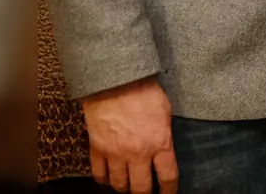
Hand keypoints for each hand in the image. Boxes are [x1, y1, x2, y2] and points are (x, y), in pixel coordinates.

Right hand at [80, 76, 176, 193]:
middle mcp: (138, 153)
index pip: (167, 177)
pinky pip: (99, 174)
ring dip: (124, 187)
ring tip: (128, 185)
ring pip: (118, 184)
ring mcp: (115, 153)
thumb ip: (164, 135)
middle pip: (141, 188)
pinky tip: (109, 177)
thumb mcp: (165, 112)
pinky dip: (103, 179)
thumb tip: (164, 149)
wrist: (115, 82)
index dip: (168, 190)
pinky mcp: (97, 149)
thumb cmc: (144, 92)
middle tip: (146, 192)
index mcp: (160, 143)